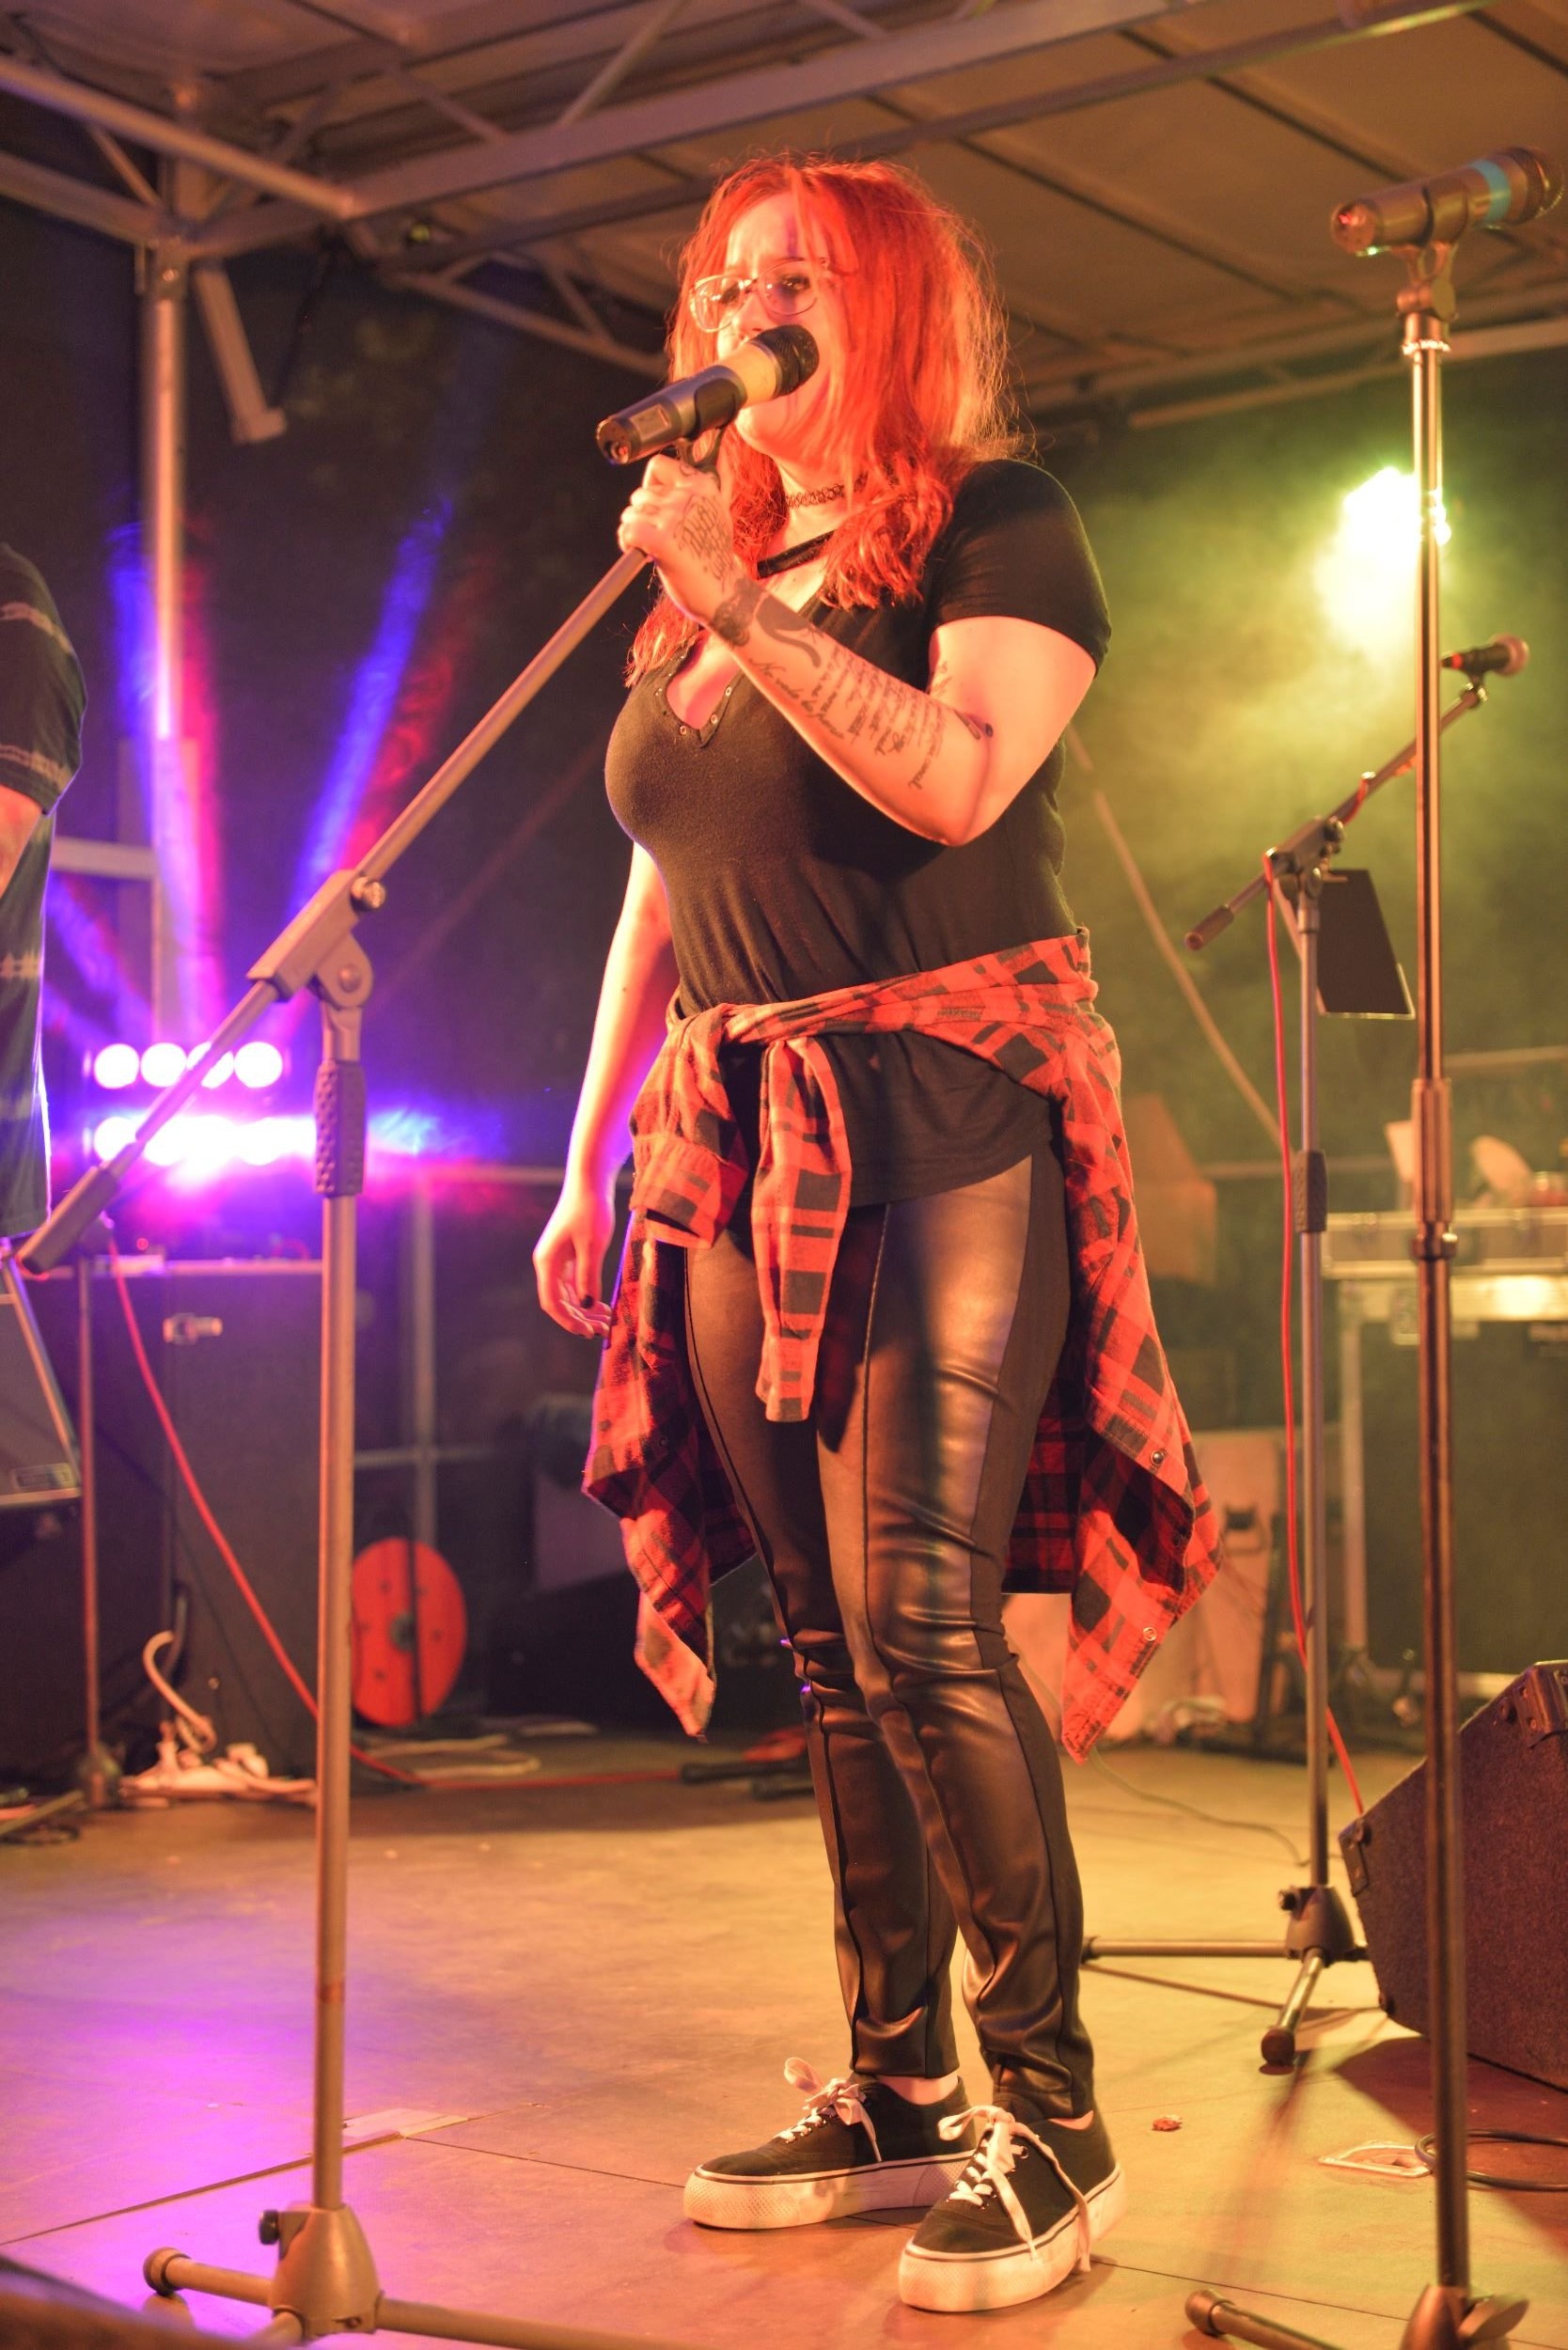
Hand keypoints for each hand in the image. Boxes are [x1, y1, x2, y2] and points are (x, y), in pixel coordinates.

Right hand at [533, 1172, 615, 1338]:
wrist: (590, 1181)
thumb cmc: (590, 1209)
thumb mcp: (593, 1246)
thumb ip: (588, 1276)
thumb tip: (585, 1305)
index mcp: (547, 1262)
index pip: (552, 1302)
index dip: (569, 1321)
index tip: (589, 1333)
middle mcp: (548, 1263)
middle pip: (560, 1301)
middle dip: (579, 1319)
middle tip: (603, 1332)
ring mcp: (558, 1259)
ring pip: (569, 1294)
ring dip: (585, 1310)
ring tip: (606, 1323)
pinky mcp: (569, 1254)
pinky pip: (575, 1283)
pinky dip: (588, 1296)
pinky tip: (603, 1305)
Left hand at [616, 453, 740, 625]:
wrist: (723, 594)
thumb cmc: (716, 556)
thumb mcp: (721, 510)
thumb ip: (719, 478)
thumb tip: (724, 447)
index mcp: (702, 484)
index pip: (657, 465)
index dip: (651, 487)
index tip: (659, 508)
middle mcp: (688, 496)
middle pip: (639, 494)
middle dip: (642, 516)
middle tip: (660, 537)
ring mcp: (674, 517)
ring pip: (630, 514)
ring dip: (634, 531)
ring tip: (653, 549)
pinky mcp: (662, 540)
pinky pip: (628, 531)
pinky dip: (627, 543)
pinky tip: (642, 554)